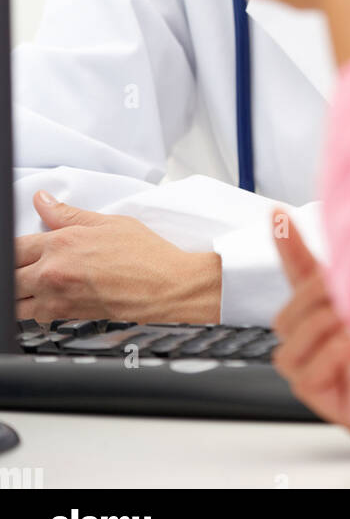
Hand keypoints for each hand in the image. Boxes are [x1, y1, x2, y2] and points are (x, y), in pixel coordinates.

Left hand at [15, 190, 221, 323]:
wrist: (166, 287)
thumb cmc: (145, 255)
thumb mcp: (108, 223)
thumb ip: (68, 214)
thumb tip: (43, 201)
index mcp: (61, 243)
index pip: (16, 246)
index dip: (16, 247)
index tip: (22, 249)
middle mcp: (53, 272)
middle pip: (11, 276)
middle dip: (16, 270)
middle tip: (29, 266)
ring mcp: (58, 298)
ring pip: (17, 301)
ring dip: (21, 292)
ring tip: (34, 283)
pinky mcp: (67, 316)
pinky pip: (35, 317)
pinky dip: (35, 309)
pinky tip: (48, 298)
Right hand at [270, 210, 349, 440]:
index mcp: (346, 312)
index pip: (304, 277)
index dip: (289, 247)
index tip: (278, 214)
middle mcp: (330, 344)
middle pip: (286, 314)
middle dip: (309, 294)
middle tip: (341, 288)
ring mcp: (329, 376)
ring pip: (287, 343)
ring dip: (320, 323)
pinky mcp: (333, 404)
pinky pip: (305, 375)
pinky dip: (331, 354)